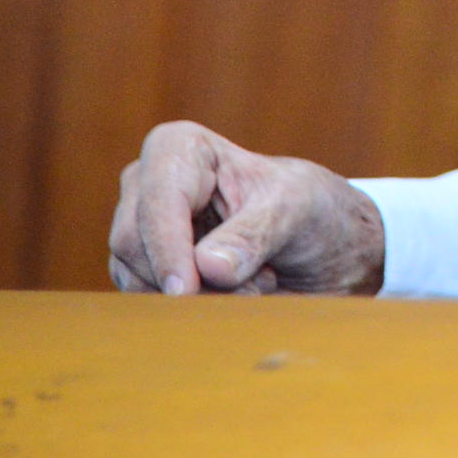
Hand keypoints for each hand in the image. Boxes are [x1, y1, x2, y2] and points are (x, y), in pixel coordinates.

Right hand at [108, 120, 384, 296]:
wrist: (323, 245)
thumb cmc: (310, 210)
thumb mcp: (295, 212)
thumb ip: (253, 236)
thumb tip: (207, 267)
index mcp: (181, 149)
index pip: (157, 200)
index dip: (168, 248)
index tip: (188, 289)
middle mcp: (149, 185)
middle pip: (134, 243)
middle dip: (192, 277)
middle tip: (259, 284)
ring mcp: (143, 228)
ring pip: (137, 278)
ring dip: (198, 297)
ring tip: (258, 282)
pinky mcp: (145, 268)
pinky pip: (147, 301)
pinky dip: (192, 308)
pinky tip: (237, 293)